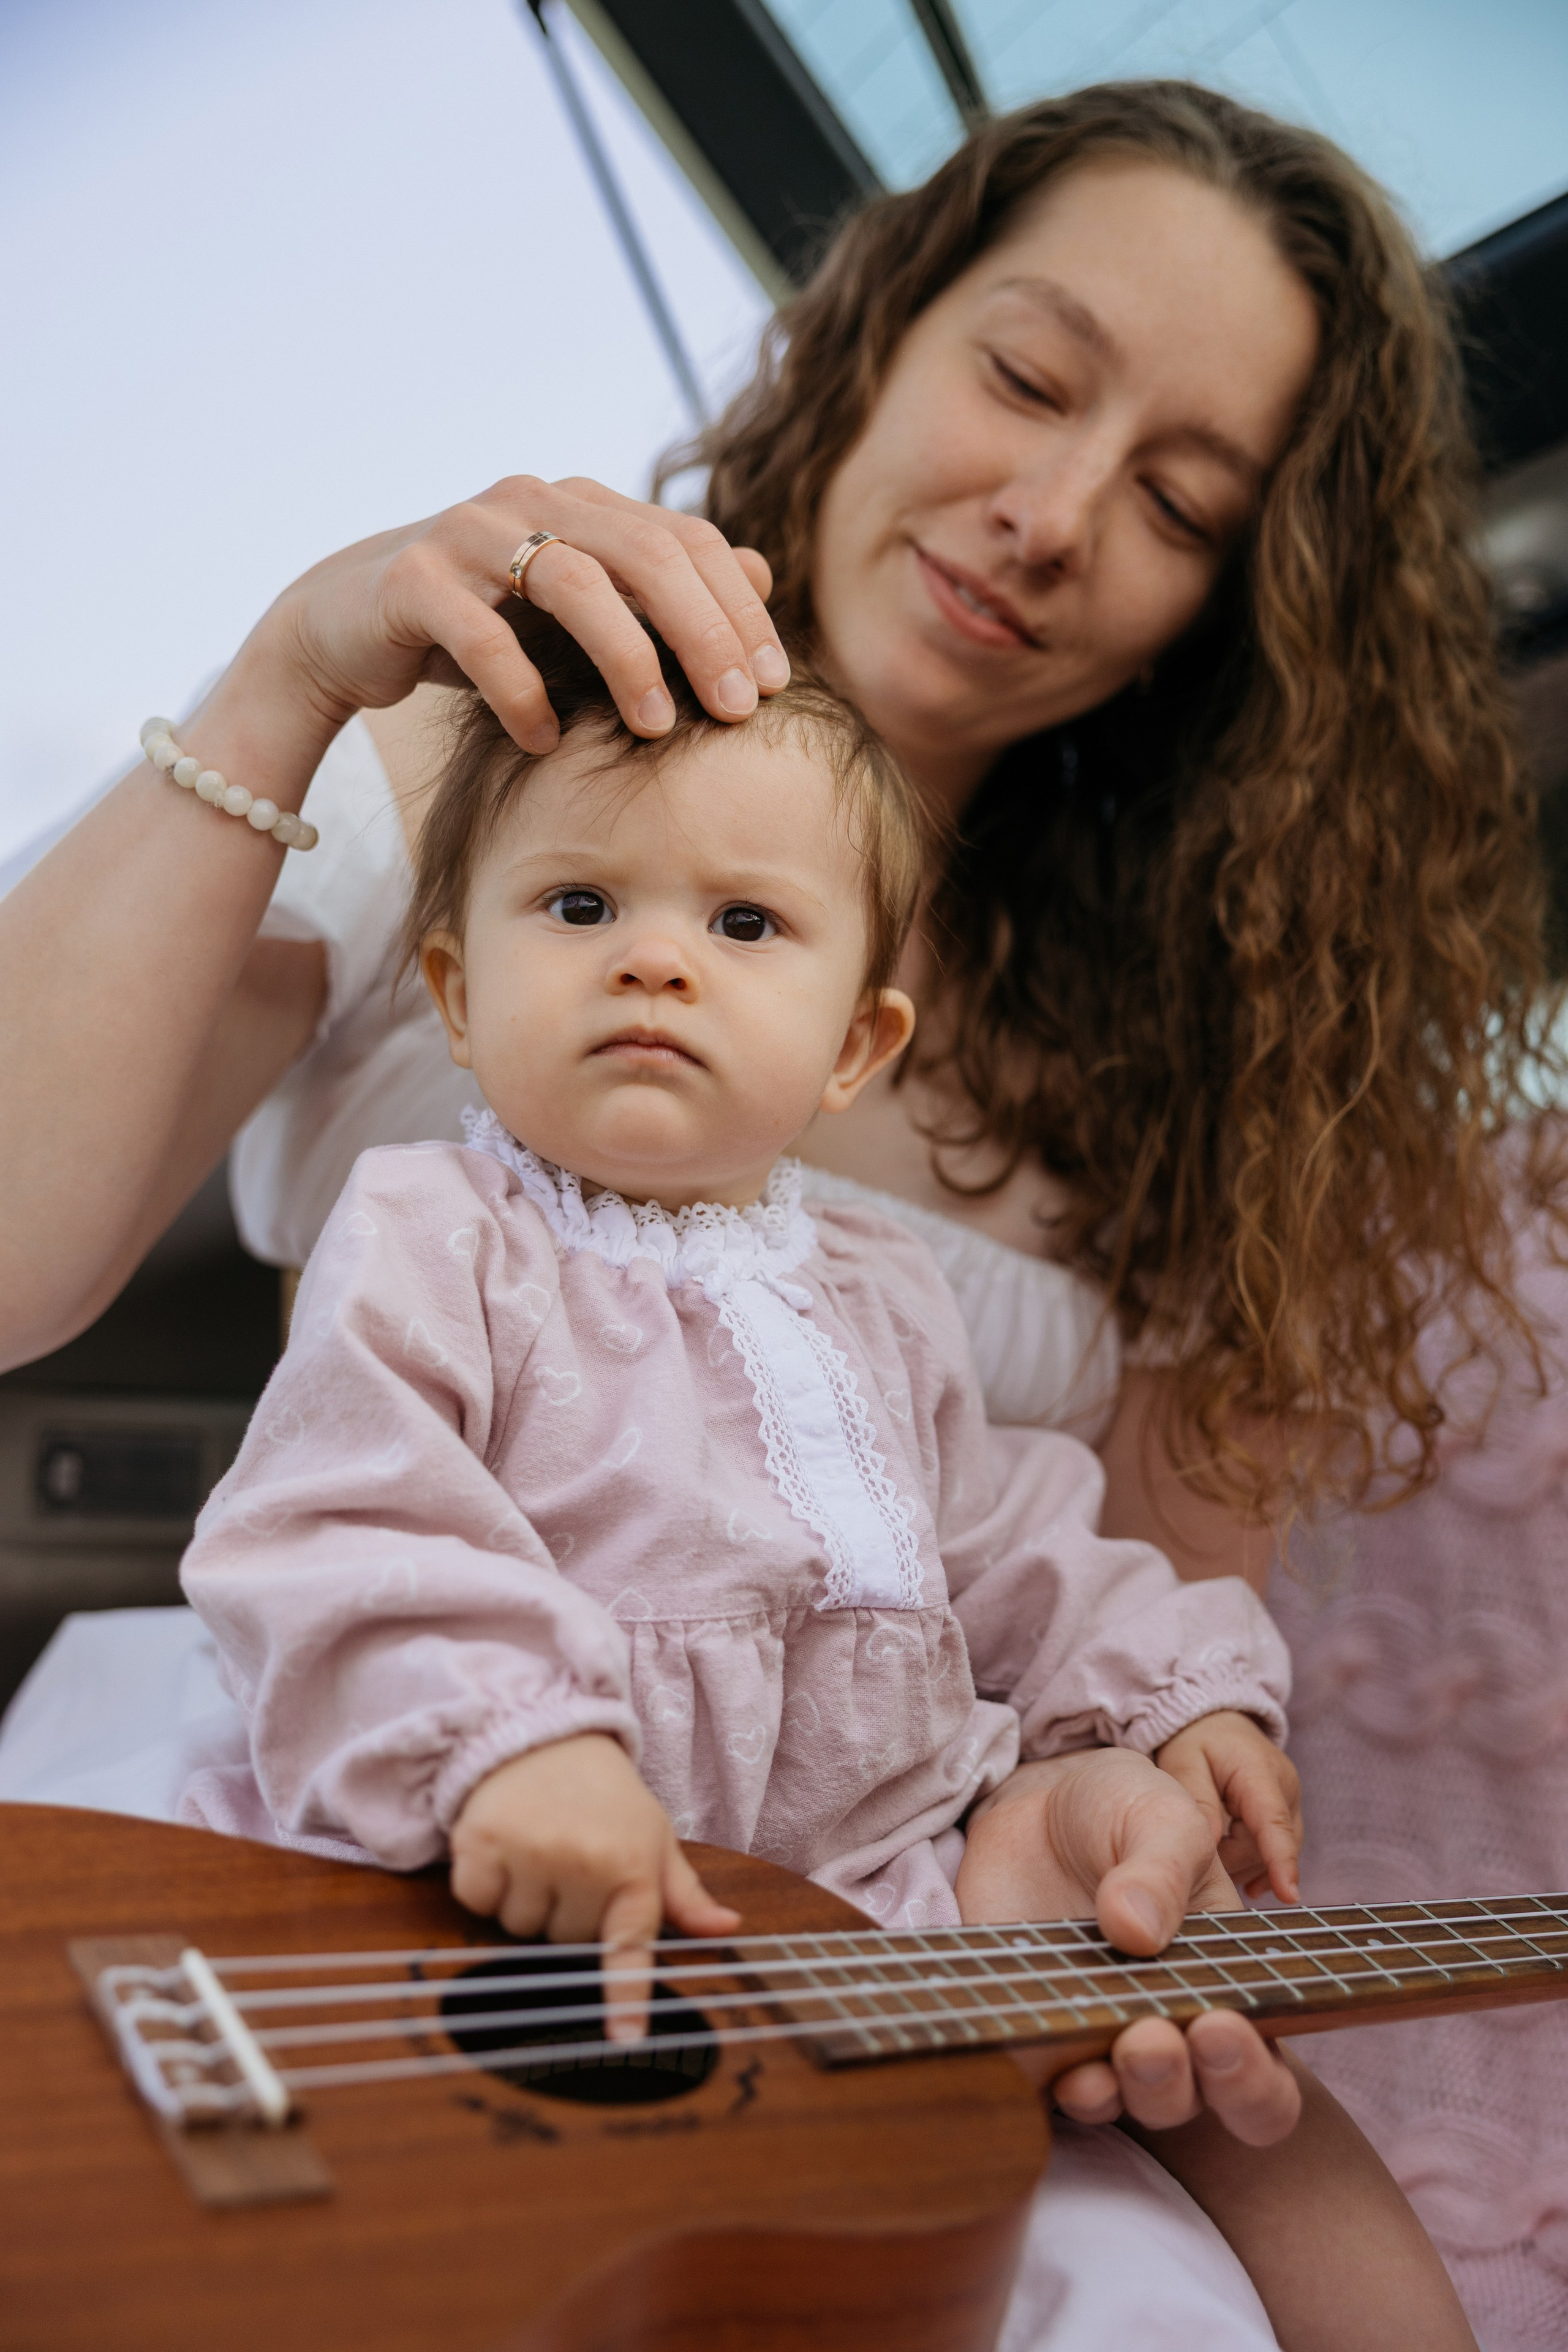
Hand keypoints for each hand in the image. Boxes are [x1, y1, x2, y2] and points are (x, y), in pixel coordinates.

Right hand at [244, 474, 788, 754]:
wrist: (346, 627)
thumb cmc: (481, 626)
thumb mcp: (578, 612)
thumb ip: (658, 592)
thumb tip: (760, 573)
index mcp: (582, 503)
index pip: (685, 540)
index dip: (738, 609)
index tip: (775, 683)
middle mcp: (531, 500)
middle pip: (643, 554)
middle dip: (702, 633)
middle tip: (738, 708)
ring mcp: (468, 533)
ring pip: (571, 582)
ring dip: (625, 659)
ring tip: (656, 726)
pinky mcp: (412, 579)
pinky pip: (481, 635)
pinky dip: (521, 691)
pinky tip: (545, 738)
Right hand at [449, 1732, 738, 2042]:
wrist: (544, 1733)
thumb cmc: (605, 1797)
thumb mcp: (653, 1836)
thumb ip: (684, 1893)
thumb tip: (727, 1928)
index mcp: (631, 1864)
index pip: (628, 1946)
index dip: (625, 1997)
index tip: (624, 2040)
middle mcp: (582, 1861)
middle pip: (564, 1943)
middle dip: (566, 1914)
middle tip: (571, 1862)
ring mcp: (529, 1852)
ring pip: (518, 1929)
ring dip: (524, 1900)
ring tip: (538, 1849)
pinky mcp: (480, 1842)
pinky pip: (477, 1902)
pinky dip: (484, 1884)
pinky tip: (504, 1845)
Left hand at [955, 1750, 1299, 2146]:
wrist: (1040, 1803)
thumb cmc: (1123, 1809)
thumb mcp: (1160, 1817)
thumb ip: (1161, 1872)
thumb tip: (1135, 1931)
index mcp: (1223, 1982)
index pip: (1258, 2072)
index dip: (1249, 2076)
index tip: (1218, 2027)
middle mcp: (1170, 2024)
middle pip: (1196, 2103)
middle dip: (1181, 2086)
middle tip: (1155, 2040)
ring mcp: (1102, 2034)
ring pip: (1127, 2104)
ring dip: (1124, 2092)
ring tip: (1116, 2047)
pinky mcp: (1039, 2031)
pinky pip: (1047, 2086)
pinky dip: (1053, 2084)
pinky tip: (1049, 2059)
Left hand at [1154, 1709, 1301, 1902]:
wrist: (1217, 1721)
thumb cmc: (1197, 1741)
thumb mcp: (1184, 1761)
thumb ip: (1198, 1798)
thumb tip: (1211, 1842)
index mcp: (1258, 1771)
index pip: (1273, 1822)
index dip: (1281, 1861)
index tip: (1289, 1895)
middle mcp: (1285, 1787)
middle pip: (1268, 1844)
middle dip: (1234, 1861)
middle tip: (1199, 1859)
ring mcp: (1291, 1800)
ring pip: (1275, 1850)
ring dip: (1245, 1863)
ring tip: (1215, 1861)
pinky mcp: (1289, 1810)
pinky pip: (1279, 1847)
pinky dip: (1260, 1864)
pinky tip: (1246, 1880)